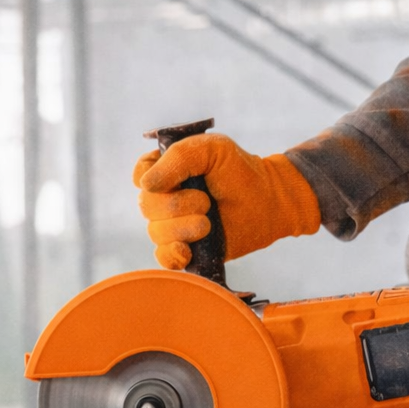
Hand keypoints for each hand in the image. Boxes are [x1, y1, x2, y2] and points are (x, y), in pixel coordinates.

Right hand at [134, 134, 319, 269]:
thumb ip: (179, 157)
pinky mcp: (186, 249)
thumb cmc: (240, 171)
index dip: (152, 180)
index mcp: (168, 169)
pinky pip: (163, 258)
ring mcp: (174, 224)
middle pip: (146, 206)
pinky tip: (188, 250)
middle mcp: (166, 197)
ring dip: (182, 228)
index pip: (140, 174)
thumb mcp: (212, 149)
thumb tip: (146, 184)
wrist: (268, 202)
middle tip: (206, 202)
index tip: (179, 180)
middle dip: (176, 205)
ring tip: (208, 223)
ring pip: (155, 232)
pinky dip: (172, 255)